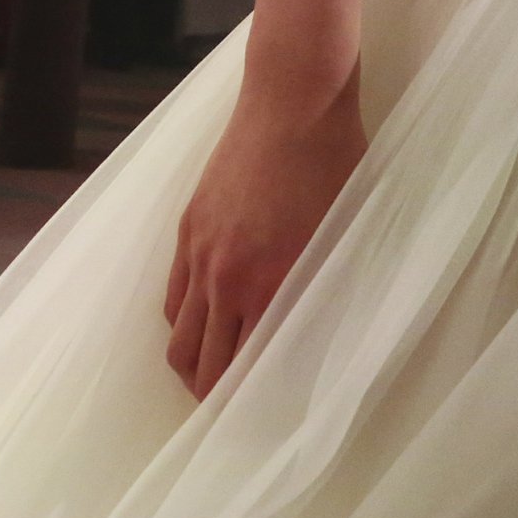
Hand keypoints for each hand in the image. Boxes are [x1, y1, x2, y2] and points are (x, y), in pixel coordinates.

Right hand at [164, 82, 365, 398]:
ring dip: (190, 365)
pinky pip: (172, 295)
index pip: (247, 367)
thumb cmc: (335, 161)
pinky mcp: (188, 227)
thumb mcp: (345, 231)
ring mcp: (201, 253)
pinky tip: (198, 327)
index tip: (259, 416)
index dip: (248, 400)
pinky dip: (180, 322)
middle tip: (229, 412)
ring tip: (208, 378)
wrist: (294, 100)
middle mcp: (228, 278)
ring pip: (178, 336)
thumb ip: (323, 285)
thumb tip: (316, 327)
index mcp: (273, 284)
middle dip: (212, 397)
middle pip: (202, 363)